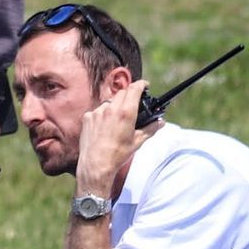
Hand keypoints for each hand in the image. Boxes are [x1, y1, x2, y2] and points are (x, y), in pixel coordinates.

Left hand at [75, 79, 152, 194]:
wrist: (96, 164)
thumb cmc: (118, 154)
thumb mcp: (138, 141)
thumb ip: (150, 128)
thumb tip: (160, 122)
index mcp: (126, 112)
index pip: (134, 89)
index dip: (141, 85)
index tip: (145, 85)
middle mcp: (111, 108)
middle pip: (122, 93)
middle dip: (129, 95)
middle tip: (134, 103)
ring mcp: (97, 112)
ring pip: (109, 102)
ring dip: (115, 106)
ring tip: (118, 120)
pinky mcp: (87, 117)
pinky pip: (97, 111)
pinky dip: (103, 115)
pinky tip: (105, 127)